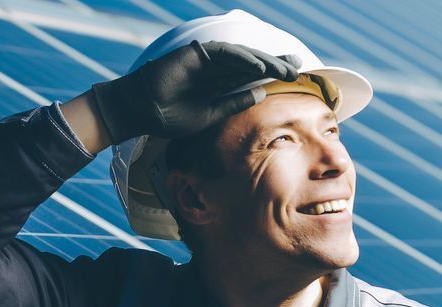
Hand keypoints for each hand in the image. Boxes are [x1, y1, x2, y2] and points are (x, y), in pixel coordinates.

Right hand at [90, 40, 299, 141]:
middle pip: (252, 64)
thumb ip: (234, 103)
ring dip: (265, 61)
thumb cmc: (170, 118)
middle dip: (275, 65)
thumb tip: (260, 92)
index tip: (295, 79)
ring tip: (285, 68)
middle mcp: (216, 71)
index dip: (273, 76)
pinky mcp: (197, 55)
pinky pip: (225, 54)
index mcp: (219, 86)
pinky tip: (259, 65)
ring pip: (242, 58)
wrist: (142, 111)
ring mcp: (207, 62)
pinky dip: (243, 58)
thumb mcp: (210, 115)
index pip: (252, 78)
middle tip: (299, 68)